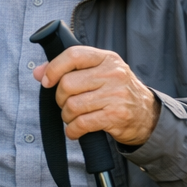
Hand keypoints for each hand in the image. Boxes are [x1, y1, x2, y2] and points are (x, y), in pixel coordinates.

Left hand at [34, 46, 160, 145]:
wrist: (148, 116)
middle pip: (68, 84)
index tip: (46, 81)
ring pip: (73, 105)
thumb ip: (70, 69)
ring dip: (66, 116)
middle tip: (65, 103)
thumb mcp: (100, 73)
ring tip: (72, 117)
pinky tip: (75, 131)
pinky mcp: (116, 116)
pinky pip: (82, 123)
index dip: (53, 68)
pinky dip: (73, 130)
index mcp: (107, 58)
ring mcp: (116, 95)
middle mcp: (113, 74)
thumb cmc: (117, 92)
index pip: (73, 55)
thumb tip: (38, 73)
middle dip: (60, 98)